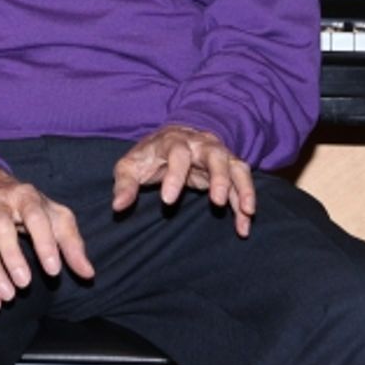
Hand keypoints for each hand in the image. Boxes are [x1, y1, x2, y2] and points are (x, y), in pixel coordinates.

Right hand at [0, 166, 93, 311]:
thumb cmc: (28, 206)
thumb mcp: (54, 215)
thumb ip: (71, 243)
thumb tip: (88, 273)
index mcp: (25, 196)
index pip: (34, 216)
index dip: (43, 242)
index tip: (54, 270)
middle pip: (0, 227)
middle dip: (12, 256)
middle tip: (25, 284)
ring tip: (8, 296)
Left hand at [111, 124, 255, 236]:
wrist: (171, 138)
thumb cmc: (149, 156)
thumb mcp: (131, 166)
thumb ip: (125, 184)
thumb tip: (118, 207)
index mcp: (173, 142)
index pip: (177, 154)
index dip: (174, 175)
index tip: (167, 200)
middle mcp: (200, 144)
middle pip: (215, 156)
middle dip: (219, 178)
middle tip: (217, 202)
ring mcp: (218, 154)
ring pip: (236, 167)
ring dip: (244, 189)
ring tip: (246, 213)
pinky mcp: (228, 167)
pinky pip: (242, 183)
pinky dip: (246, 202)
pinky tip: (244, 226)